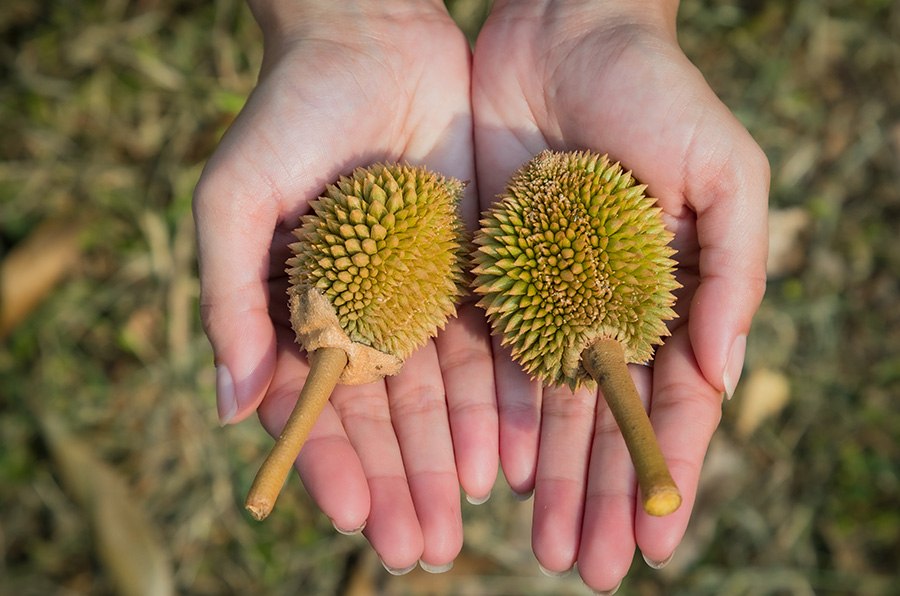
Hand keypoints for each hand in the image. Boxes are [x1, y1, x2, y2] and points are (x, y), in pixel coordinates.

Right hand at [193, 0, 496, 571]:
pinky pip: (493, 344)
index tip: (355, 519)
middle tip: (420, 548)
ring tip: (471, 518)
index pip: (318, 406)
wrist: (373, 40)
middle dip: (402, 482)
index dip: (334, 465)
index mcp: (306, 310)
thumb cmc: (290, 113)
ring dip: (455, 458)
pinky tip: (518, 450)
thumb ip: (229, 299)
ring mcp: (425, 297)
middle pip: (388, 418)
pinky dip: (503, 399)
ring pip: (444, 395)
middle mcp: (369, 315)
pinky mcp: (476, 270)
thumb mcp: (236, 200)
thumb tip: (231, 405)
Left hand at [472, 0, 767, 589]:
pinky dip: (495, 418)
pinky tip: (496, 471)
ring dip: (550, 479)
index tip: (656, 545)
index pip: (671, 403)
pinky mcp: (489, 275)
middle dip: (600, 496)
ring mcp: (545, 298)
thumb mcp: (724, 171)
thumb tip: (725, 376)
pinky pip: (491, 360)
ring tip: (546, 544)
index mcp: (670, 295)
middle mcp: (607, 310)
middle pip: (606, 423)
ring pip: (549, 408)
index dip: (665, 473)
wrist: (560, 34)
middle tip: (588, 568)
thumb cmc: (657, 93)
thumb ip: (732, 271)